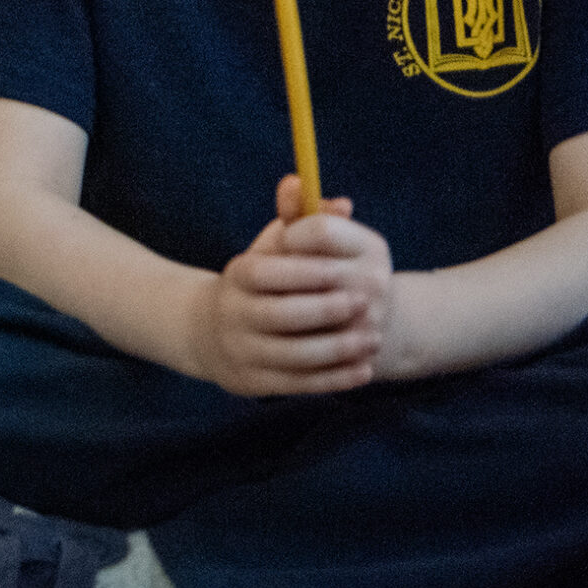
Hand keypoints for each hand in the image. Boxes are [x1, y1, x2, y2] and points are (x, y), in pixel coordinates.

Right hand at [188, 175, 391, 396]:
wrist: (214, 334)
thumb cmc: (261, 283)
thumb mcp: (275, 249)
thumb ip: (306, 223)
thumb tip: (340, 202)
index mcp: (237, 276)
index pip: (265, 273)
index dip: (304, 272)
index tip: (340, 271)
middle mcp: (232, 314)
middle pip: (279, 315)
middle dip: (325, 311)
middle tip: (365, 303)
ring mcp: (241, 351)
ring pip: (292, 355)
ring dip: (337, 349)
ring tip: (373, 339)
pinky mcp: (254, 383)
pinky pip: (299, 384)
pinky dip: (334, 379)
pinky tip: (364, 370)